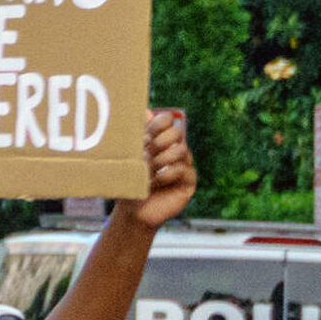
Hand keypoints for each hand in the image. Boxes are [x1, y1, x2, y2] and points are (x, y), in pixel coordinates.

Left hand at [126, 110, 195, 229]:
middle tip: (145, 155)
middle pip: (177, 133)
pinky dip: (169, 174)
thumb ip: (138, 135)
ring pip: (182, 150)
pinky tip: (157, 181)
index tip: (146, 133)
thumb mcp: (130, 157)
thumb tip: (144, 110)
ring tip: (148, 171)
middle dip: (159, 142)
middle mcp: (175, 150)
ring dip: (162, 160)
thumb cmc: (130, 181)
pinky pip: (185, 169)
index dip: (159, 123)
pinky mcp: (189, 182)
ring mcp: (184, 165)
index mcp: (161, 140)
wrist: (134, 209)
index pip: (168, 120)